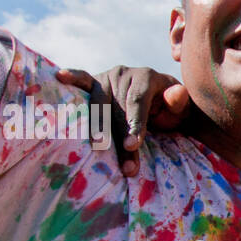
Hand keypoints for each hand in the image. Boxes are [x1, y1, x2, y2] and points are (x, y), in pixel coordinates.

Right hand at [56, 66, 190, 176]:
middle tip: (125, 167)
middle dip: (120, 138)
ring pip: (99, 105)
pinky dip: (72, 79)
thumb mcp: (180, 108)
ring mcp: (106, 77)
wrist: (160, 100)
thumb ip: (179, 102)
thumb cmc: (170, 110)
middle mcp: (124, 74)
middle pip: (117, 108)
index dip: (135, 124)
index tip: (132, 146)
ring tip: (98, 148)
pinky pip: (82, 80)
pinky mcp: (93, 82)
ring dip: (98, 129)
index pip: (138, 102)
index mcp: (146, 77)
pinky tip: (60, 77)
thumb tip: (177, 93)